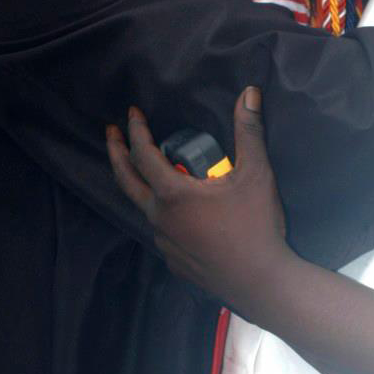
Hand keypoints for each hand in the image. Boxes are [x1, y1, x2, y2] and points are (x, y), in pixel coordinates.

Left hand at [106, 88, 289, 313]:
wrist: (262, 282)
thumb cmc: (256, 224)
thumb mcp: (256, 172)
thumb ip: (249, 130)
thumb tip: (249, 92)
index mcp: (173, 194)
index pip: (143, 154)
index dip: (136, 130)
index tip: (131, 113)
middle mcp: (160, 218)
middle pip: (126, 181)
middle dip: (116, 153)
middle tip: (111, 133)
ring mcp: (164, 243)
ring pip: (146, 207)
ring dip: (143, 185)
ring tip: (154, 170)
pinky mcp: (175, 262)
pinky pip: (162, 230)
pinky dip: (162, 212)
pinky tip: (180, 211)